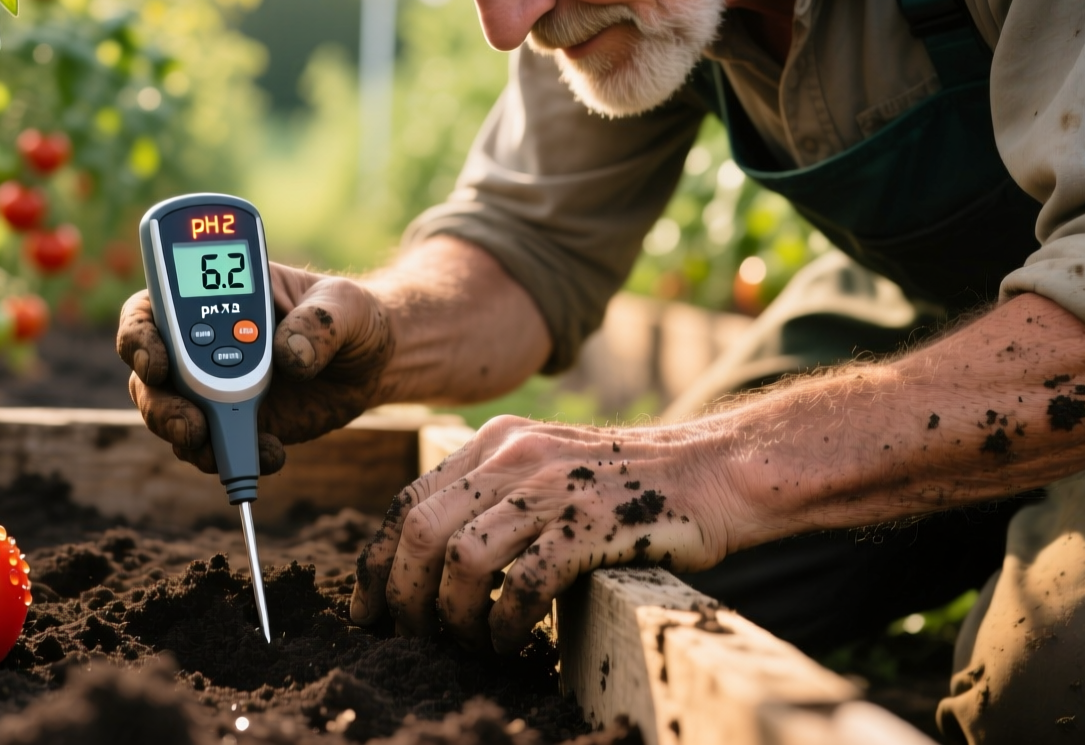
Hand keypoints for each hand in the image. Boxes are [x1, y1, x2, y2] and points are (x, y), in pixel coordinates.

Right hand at [117, 262, 394, 473]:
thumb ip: (319, 321)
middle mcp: (200, 347)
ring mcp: (214, 391)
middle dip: (160, 407)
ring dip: (187, 439)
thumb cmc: (349, 315)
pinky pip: (214, 449)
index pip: (149, 313)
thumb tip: (289, 355)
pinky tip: (272, 454)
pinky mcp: (237, 425)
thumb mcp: (343, 303)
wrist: (372, 362)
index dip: (138, 338)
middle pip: (149, 378)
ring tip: (220, 449)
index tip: (157, 363)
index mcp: (211, 300)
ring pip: (171, 420)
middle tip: (191, 425)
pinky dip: (232, 458)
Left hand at [349, 416, 740, 652]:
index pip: (408, 501)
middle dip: (403, 596)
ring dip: (452, 615)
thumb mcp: (549, 466)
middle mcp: (515, 455)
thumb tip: (432, 559)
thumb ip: (494, 493)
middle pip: (421, 531)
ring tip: (465, 643)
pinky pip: (522, 582)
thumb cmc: (630, 485)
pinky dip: (504, 622)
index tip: (367, 609)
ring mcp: (554, 487)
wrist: (717, 470)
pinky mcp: (592, 524)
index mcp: (496, 442)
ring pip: (462, 558)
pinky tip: (510, 641)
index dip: (376, 561)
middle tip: (412, 638)